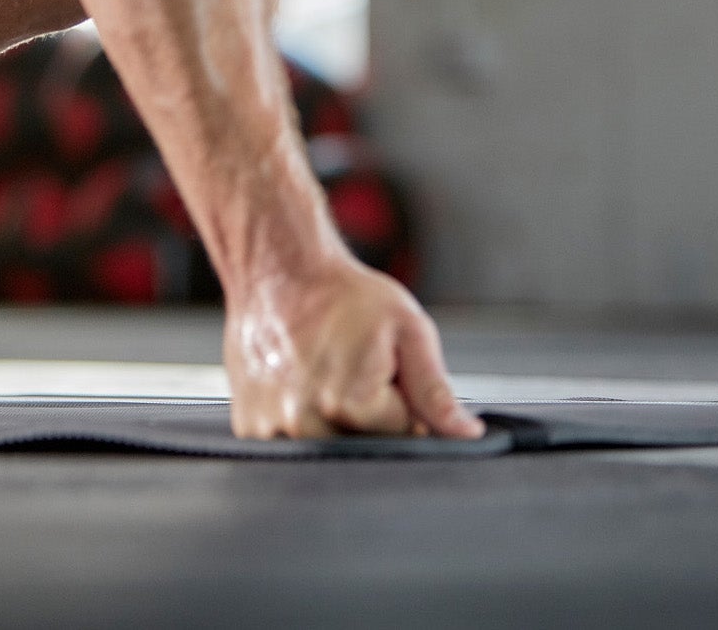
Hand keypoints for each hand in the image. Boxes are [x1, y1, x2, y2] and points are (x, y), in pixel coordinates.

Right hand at [224, 253, 484, 439]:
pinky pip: (293, 445)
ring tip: (323, 372)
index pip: (405, 434)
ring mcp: (271, 429)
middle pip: (366, 448)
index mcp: (350, 405)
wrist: (279, 268)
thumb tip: (467, 435)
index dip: (403, 400)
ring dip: (336, 423)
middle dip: (372, 418)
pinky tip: (298, 384)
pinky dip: (303, 422)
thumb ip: (437, 391)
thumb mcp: (406, 329)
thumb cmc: (343, 293)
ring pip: (330, 449)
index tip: (383, 368)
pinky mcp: (250, 427)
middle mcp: (306, 425)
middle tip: (352, 367)